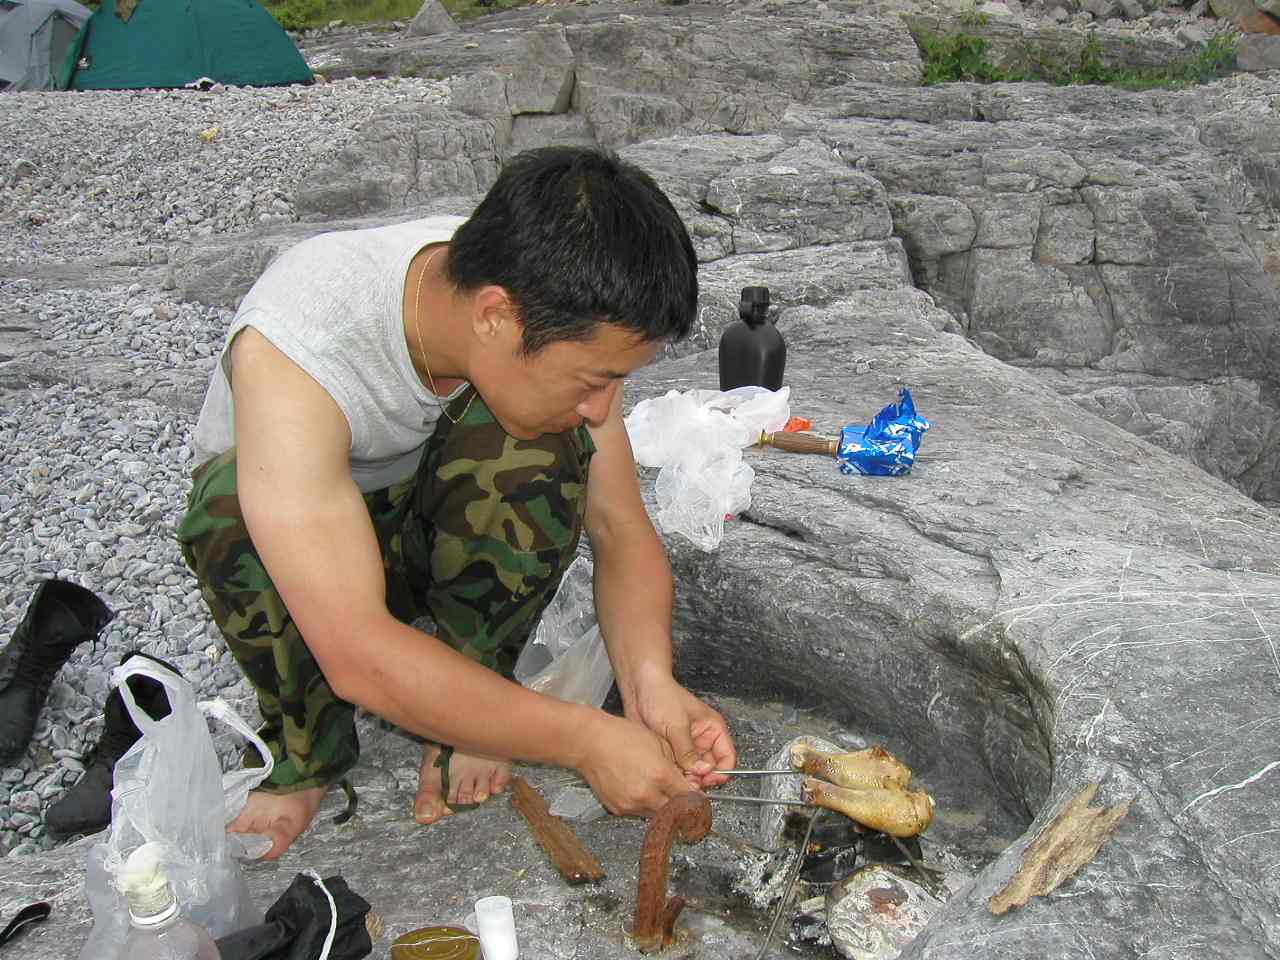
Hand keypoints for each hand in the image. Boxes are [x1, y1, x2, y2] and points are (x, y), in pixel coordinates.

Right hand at [573, 712, 695, 816]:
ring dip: (665, 808)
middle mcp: (647, 794)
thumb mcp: (659, 743)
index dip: (698, 801)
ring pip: (659, 816)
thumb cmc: (622, 736)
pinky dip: (646, 806)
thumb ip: (678, 764)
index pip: (690, 798)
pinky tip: (643, 790)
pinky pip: (640, 813)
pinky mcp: (619, 809)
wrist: (590, 742)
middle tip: (684, 800)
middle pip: (676, 813)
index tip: (700, 801)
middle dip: (683, 808)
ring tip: (661, 792)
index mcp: (661, 775)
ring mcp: (631, 804)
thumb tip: (691, 780)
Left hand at [626, 673, 735, 789]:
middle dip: (700, 777)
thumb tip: (700, 771)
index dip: (720, 772)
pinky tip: (666, 771)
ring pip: (694, 772)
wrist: (638, 689)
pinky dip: (674, 773)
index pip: (727, 758)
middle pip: (710, 769)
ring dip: (686, 777)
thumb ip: (688, 751)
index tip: (707, 780)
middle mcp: (703, 740)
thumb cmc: (662, 695)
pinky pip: (678, 769)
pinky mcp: (672, 752)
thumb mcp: (677, 724)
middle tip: (687, 780)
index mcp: (713, 729)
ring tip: (675, 775)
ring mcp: (687, 747)